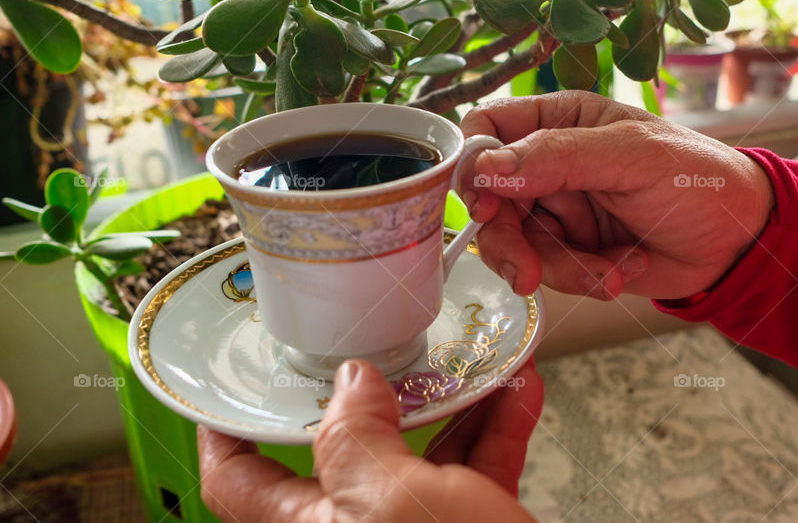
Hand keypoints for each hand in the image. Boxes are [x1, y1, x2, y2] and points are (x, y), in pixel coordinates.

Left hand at [199, 359, 541, 522]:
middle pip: (347, 451)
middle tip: (380, 347)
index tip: (235, 384)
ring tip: (471, 361)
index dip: (227, 430)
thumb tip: (349, 385)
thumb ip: (356, 438)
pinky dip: (496, 430)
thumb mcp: (391, 502)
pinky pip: (475, 472)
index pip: (239, 481)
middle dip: (374, 395)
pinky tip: (516, 394)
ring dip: (454, 402)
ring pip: (422, 455)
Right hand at [459, 91, 773, 299]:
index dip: (475, 164)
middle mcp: (548, 163)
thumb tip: (486, 167)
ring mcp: (558, 210)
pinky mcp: (571, 251)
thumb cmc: (695, 178)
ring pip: (514, 243)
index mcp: (559, 119)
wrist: (737, 242)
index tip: (485, 201)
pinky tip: (620, 272)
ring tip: (604, 274)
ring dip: (555, 267)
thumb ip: (556, 157)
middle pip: (490, 198)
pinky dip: (580, 279)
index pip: (487, 129)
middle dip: (509, 240)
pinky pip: (547, 271)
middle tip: (527, 272)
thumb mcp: (629, 156)